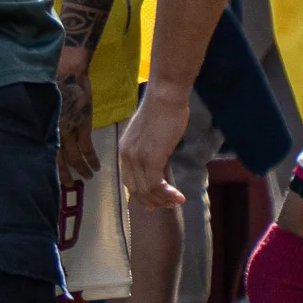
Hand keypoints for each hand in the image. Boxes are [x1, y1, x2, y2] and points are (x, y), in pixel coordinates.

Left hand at [56, 47, 97, 186]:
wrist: (67, 70)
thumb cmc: (51, 83)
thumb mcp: (42, 105)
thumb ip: (43, 121)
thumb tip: (41, 132)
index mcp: (43, 127)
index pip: (44, 153)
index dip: (48, 168)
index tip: (51, 179)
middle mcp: (54, 132)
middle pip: (58, 160)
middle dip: (64, 175)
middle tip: (69, 186)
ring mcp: (69, 130)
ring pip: (74, 157)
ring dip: (82, 170)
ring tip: (87, 178)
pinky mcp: (82, 125)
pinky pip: (87, 149)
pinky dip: (92, 160)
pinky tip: (97, 168)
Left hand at [120, 83, 190, 209]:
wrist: (164, 97)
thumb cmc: (161, 111)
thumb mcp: (148, 135)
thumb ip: (148, 150)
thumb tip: (157, 162)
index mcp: (123, 151)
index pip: (128, 180)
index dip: (140, 194)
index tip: (153, 203)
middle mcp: (126, 156)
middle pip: (135, 189)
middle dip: (152, 200)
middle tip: (168, 205)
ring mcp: (137, 158)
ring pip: (146, 189)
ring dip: (163, 200)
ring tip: (176, 201)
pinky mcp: (151, 157)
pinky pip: (156, 184)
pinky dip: (167, 194)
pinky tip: (179, 196)